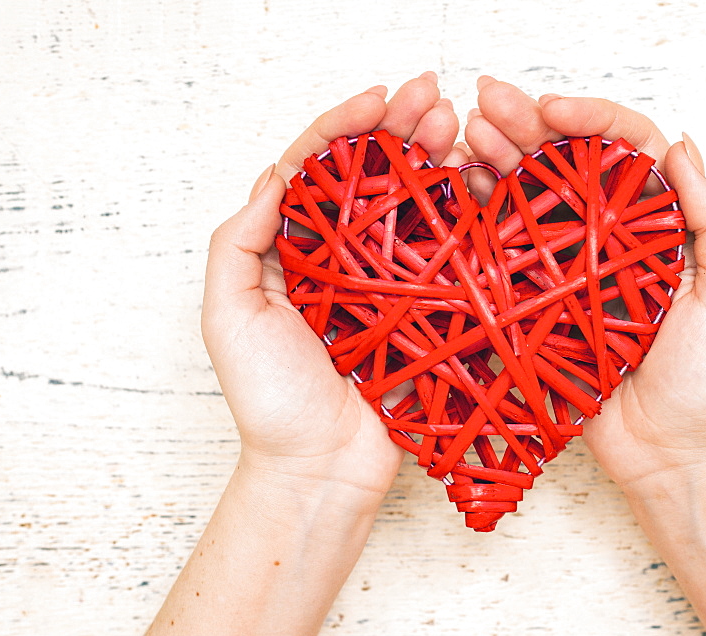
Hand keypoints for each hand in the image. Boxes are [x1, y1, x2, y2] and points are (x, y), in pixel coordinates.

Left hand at [201, 73, 463, 509]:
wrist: (320, 468)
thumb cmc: (269, 401)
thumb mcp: (228, 315)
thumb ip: (239, 241)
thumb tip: (275, 177)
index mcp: (291, 248)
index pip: (318, 170)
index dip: (346, 127)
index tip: (377, 99)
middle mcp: (341, 256)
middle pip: (372, 177)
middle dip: (400, 130)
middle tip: (433, 97)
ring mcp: (388, 281)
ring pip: (412, 205)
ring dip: (435, 161)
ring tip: (459, 128)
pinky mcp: (426, 310)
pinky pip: (445, 255)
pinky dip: (462, 216)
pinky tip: (476, 184)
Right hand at [464, 76, 705, 491]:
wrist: (669, 454)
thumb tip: (682, 145)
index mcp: (658, 224)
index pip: (625, 151)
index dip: (590, 121)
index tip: (553, 110)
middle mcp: (609, 237)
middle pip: (567, 165)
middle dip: (528, 125)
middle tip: (487, 100)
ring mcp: (568, 269)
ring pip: (530, 199)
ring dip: (497, 158)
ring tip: (464, 131)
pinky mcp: (536, 304)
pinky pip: (505, 254)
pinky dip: (480, 216)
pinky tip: (459, 185)